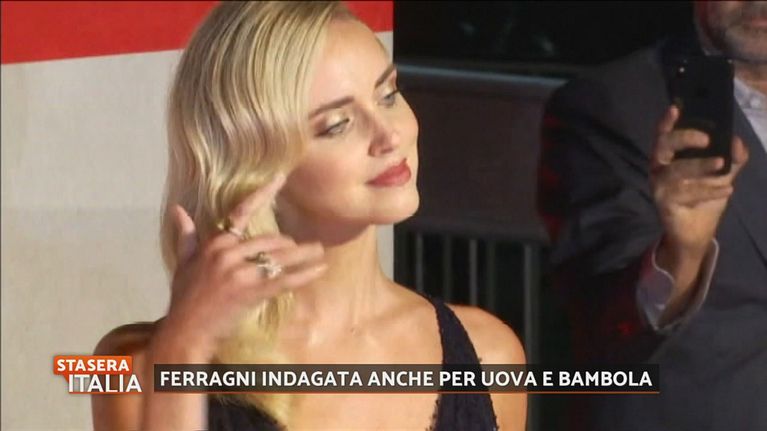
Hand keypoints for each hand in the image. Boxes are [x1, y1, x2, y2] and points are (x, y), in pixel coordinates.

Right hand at [153, 175, 326, 361]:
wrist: (187, 329)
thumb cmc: (185, 298)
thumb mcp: (182, 263)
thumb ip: (186, 236)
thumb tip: (178, 209)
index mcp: (215, 244)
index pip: (242, 212)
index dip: (263, 194)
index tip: (280, 178)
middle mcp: (228, 253)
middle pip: (270, 240)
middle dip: (290, 245)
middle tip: (305, 247)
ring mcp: (240, 272)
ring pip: (281, 258)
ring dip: (304, 255)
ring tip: (320, 252)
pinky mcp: (252, 291)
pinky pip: (285, 279)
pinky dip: (305, 274)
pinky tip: (320, 270)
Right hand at [650, 106, 747, 314]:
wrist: (697, 232)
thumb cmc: (705, 198)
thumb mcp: (724, 175)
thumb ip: (733, 157)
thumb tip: (736, 142)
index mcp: (670, 157)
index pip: (664, 135)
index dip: (667, 121)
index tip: (676, 108)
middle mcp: (659, 168)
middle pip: (663, 146)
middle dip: (684, 139)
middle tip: (707, 139)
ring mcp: (659, 186)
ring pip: (675, 171)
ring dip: (700, 166)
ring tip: (722, 165)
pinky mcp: (663, 203)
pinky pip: (684, 192)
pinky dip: (707, 189)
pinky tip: (726, 189)